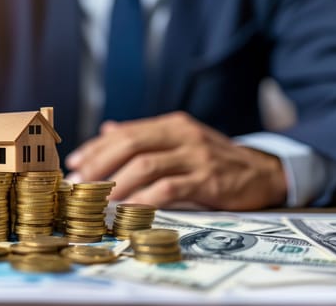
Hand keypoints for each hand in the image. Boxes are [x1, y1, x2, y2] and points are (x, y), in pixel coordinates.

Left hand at [66, 112, 286, 209]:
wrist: (261, 172)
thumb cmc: (213, 158)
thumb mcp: (179, 140)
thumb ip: (145, 136)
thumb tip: (106, 130)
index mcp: (171, 124)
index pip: (125, 132)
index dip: (96, 148)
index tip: (74, 163)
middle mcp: (182, 135)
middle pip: (131, 145)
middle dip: (99, 165)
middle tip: (80, 184)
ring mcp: (196, 156)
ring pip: (146, 166)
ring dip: (117, 184)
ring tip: (98, 200)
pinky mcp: (208, 180)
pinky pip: (168, 189)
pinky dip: (144, 200)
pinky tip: (128, 210)